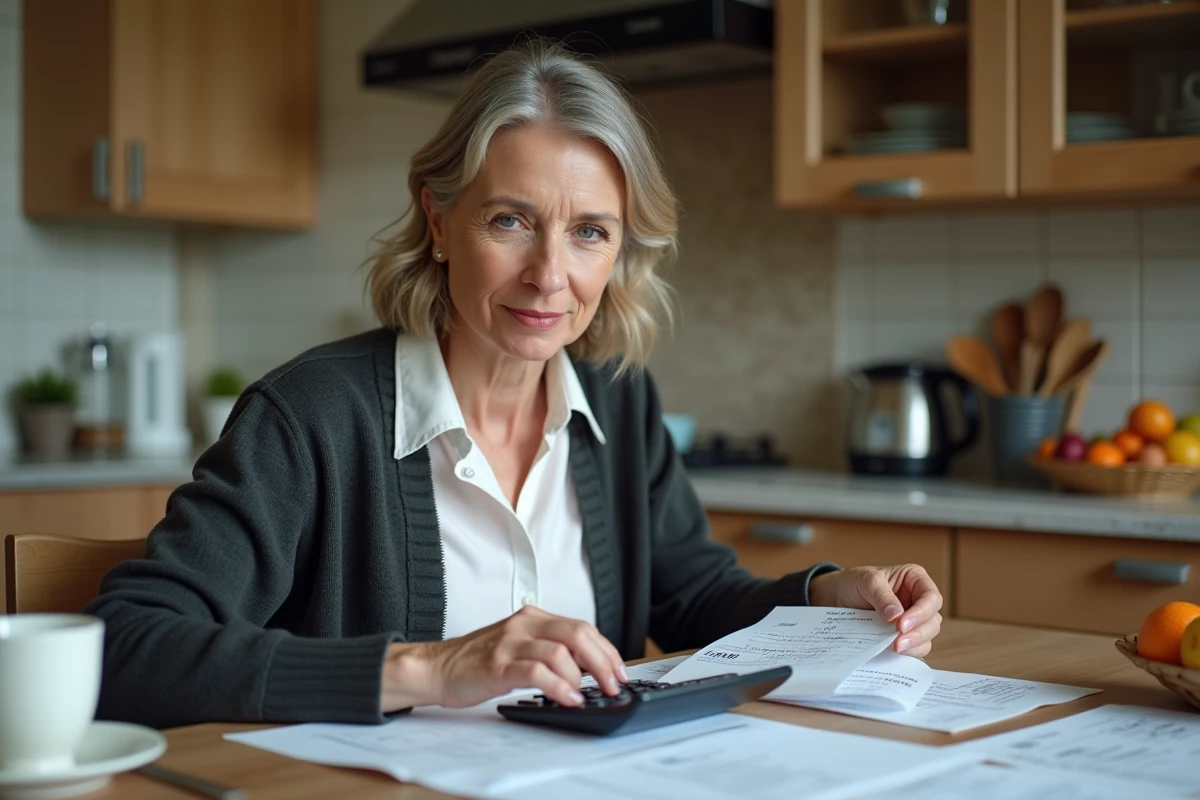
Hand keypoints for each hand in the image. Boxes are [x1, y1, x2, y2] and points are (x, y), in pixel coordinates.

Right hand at [380, 605, 627, 712]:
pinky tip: (567, 698)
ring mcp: (510, 644)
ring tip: (589, 694)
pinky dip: (558, 687)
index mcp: (534, 618)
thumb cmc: (480, 660)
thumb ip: (551, 648)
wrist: (438, 666)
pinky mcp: (498, 665)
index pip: (582, 627)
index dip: (606, 650)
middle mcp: (524, 625)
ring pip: (560, 651)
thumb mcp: (520, 644)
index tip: (619, 671)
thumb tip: (590, 668)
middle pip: (577, 634)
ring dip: (581, 676)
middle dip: (603, 661)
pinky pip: (536, 672)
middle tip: (614, 684)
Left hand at [808, 564, 942, 657]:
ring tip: (895, 648)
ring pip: (928, 636)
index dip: (921, 613)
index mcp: (915, 580)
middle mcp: (919, 600)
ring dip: (914, 645)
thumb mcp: (866, 581)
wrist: (839, 598)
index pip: (931, 598)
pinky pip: (916, 647)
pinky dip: (909, 652)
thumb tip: (896, 616)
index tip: (901, 625)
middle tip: (898, 643)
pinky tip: (894, 653)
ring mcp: (915, 619)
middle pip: (933, 620)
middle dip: (918, 633)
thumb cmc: (855, 583)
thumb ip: (882, 596)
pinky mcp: (907, 635)